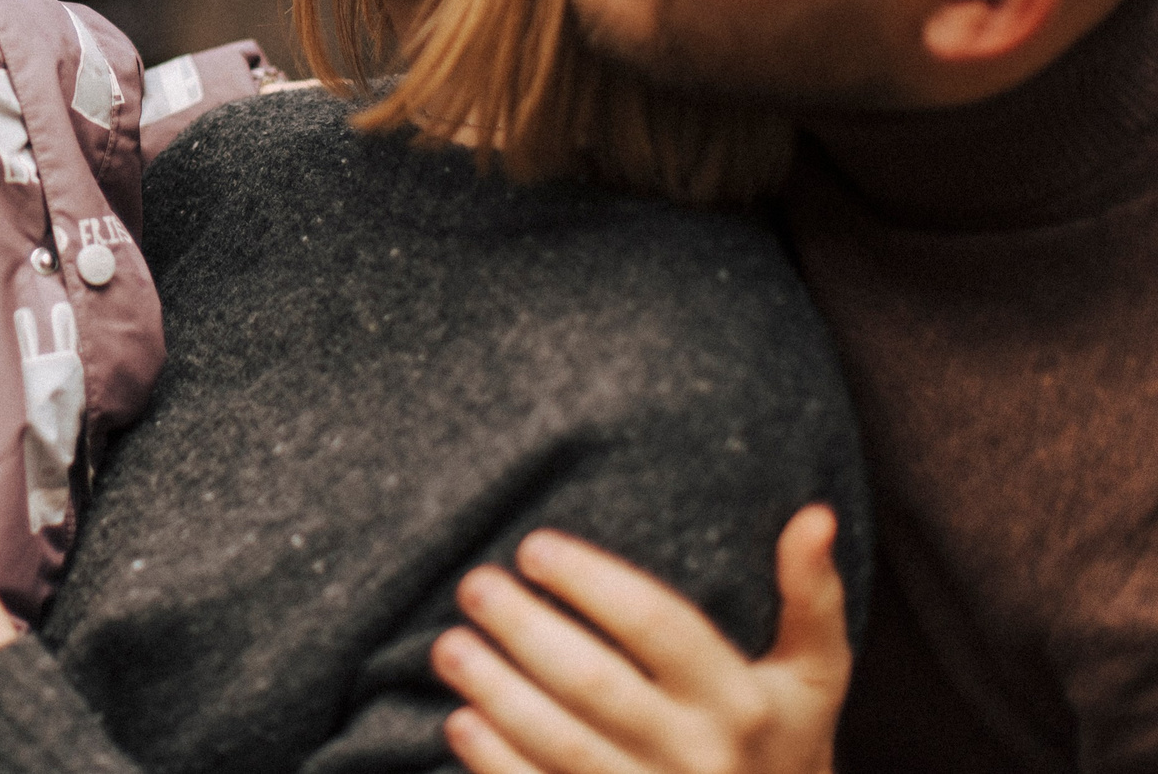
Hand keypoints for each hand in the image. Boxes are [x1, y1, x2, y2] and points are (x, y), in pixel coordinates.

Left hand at [430, 507, 850, 773]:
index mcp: (742, 703)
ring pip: (561, 745)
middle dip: (525, 631)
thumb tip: (814, 514)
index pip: (659, 627)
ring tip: (449, 645)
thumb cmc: (783, 743)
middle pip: (595, 685)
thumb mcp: (813, 679)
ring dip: (497, 693)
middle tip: (474, 586)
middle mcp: (699, 756)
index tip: (533, 545)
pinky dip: (496, 762)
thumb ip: (812, 598)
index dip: (592, 583)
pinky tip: (460, 720)